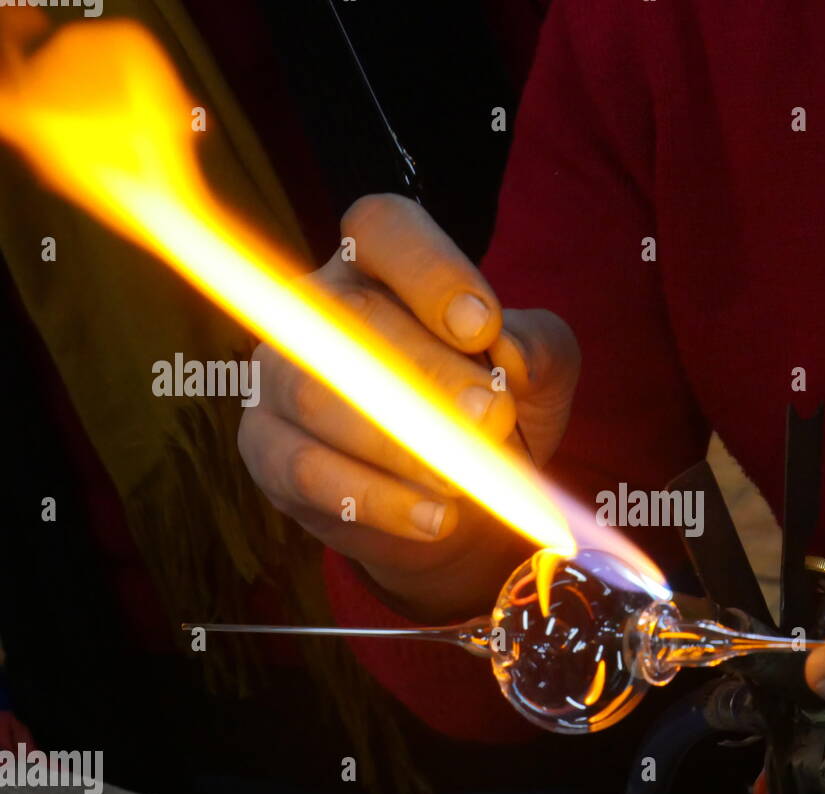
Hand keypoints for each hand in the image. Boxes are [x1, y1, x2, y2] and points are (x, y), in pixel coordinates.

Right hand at [237, 194, 579, 617]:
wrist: (463, 505)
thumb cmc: (494, 413)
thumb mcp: (542, 375)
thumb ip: (540, 350)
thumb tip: (509, 351)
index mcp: (380, 264)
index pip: (382, 229)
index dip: (430, 271)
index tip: (482, 326)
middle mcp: (316, 307)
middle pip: (350, 317)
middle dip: (428, 371)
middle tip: (489, 417)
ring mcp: (279, 378)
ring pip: (319, 398)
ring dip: (401, 443)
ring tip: (464, 477)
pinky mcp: (267, 451)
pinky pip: (307, 470)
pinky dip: (379, 499)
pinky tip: (436, 518)